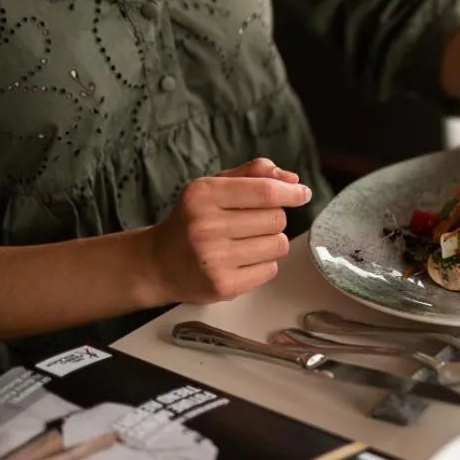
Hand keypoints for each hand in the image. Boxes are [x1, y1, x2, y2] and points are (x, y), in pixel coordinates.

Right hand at [144, 158, 310, 303]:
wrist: (158, 263)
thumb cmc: (192, 221)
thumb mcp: (213, 187)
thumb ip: (252, 175)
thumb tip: (292, 179)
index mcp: (203, 195)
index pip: (264, 192)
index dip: (291, 193)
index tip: (301, 194)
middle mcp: (206, 226)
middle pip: (276, 219)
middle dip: (272, 219)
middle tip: (251, 223)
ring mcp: (214, 258)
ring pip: (278, 245)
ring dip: (270, 243)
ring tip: (245, 242)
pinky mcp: (223, 285)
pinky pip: (270, 270)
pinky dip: (263, 265)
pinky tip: (240, 261)